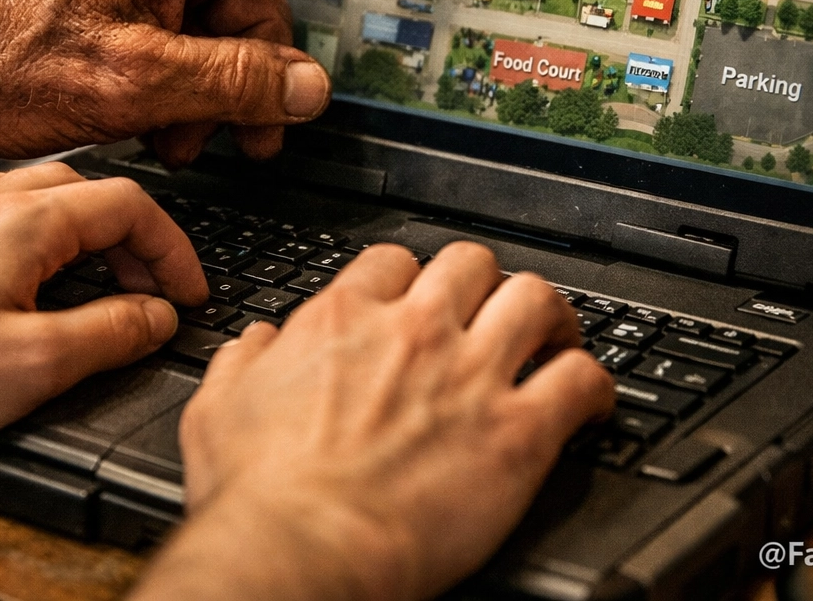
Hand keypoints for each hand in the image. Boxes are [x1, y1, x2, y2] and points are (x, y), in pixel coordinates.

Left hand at [0, 0, 443, 165]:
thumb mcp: (138, 83)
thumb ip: (237, 84)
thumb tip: (307, 88)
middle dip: (253, 73)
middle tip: (254, 139)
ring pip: (207, 24)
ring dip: (209, 87)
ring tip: (186, 141)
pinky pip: (165, 27)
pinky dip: (171, 77)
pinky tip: (154, 122)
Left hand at [0, 163, 205, 503]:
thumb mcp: (32, 368)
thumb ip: (111, 333)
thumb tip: (159, 316)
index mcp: (23, 221)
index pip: (131, 205)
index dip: (173, 250)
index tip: (188, 291)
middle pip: (88, 191)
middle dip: (132, 238)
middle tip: (147, 291)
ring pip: (39, 198)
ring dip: (84, 234)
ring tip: (95, 285)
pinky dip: (35, 239)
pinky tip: (23, 284)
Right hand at [134, 243, 615, 600]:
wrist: (300, 552)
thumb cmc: (258, 497)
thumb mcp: (217, 409)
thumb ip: (243, 361)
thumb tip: (258, 342)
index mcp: (343, 320)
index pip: (395, 261)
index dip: (412, 279)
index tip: (418, 302)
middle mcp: (414, 332)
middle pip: (473, 263)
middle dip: (485, 285)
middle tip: (491, 315)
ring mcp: (471, 375)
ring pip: (535, 299)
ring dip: (550, 317)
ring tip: (554, 339)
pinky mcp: (517, 432)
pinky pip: (580, 380)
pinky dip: (594, 386)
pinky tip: (590, 402)